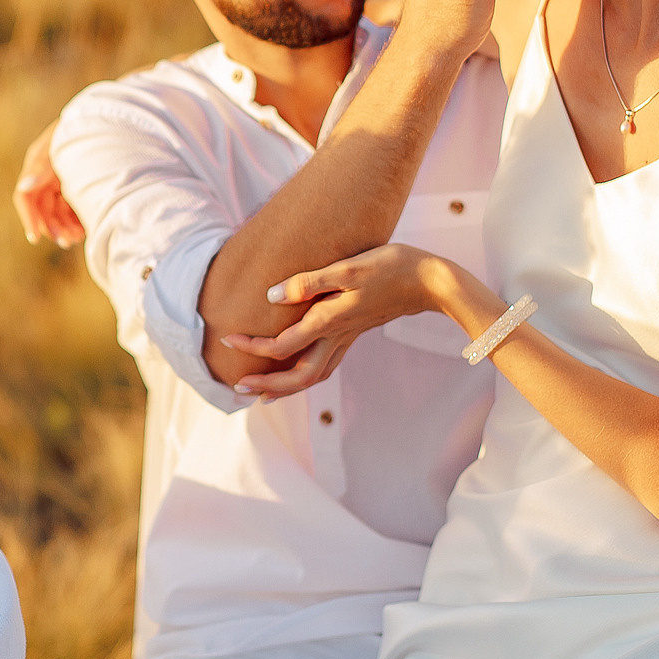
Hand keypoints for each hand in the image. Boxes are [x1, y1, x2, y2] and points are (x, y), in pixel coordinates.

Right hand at [12, 121, 83, 247]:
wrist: (106, 116)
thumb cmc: (78, 130)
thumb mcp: (58, 147)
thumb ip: (41, 167)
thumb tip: (23, 187)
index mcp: (37, 166)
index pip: (25, 197)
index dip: (28, 218)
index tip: (35, 237)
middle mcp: (47, 175)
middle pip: (43, 209)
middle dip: (52, 227)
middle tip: (65, 241)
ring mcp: (63, 179)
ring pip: (58, 211)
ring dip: (64, 227)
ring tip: (77, 238)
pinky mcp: (78, 183)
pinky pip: (72, 207)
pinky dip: (76, 220)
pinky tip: (85, 230)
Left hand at [220, 244, 451, 398]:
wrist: (431, 281)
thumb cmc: (391, 267)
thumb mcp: (348, 267)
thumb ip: (309, 283)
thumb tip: (272, 297)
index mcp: (330, 321)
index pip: (282, 345)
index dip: (252, 346)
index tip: (227, 338)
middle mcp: (337, 336)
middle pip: (298, 376)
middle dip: (266, 384)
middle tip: (236, 386)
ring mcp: (348, 337)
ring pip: (313, 375)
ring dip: (285, 386)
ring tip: (260, 391)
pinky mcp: (356, 332)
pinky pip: (326, 364)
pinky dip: (306, 374)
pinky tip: (298, 368)